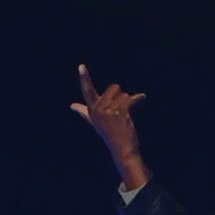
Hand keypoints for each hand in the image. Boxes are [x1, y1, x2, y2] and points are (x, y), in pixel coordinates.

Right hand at [69, 64, 150, 188]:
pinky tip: (142, 98)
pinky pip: (130, 98)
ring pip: (123, 94)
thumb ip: (83, 111)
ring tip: (125, 116)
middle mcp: (98, 109)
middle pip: (113, 88)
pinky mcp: (120, 113)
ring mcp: (109, 111)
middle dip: (120, 96)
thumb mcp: (95, 121)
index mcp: (92, 109)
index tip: (81, 66)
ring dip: (128, 102)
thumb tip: (72, 105)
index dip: (84, 78)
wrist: (122, 148)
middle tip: (120, 112)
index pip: (87, 91)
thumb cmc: (109, 134)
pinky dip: (138, 98)